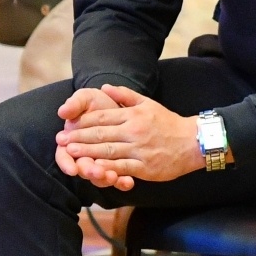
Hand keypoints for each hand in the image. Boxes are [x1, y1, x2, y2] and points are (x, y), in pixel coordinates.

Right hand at [53, 87, 121, 182]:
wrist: (123, 106)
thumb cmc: (99, 103)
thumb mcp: (87, 98)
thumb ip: (75, 104)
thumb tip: (62, 111)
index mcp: (72, 142)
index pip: (64, 157)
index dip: (67, 164)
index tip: (72, 169)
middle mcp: (85, 156)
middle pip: (83, 169)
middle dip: (89, 172)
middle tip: (95, 172)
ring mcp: (101, 163)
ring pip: (99, 177)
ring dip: (105, 179)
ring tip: (112, 177)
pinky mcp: (117, 167)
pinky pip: (118, 179)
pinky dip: (122, 182)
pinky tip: (128, 182)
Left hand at [55, 84, 205, 189]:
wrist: (194, 142)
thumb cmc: (169, 123)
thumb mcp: (148, 103)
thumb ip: (125, 95)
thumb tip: (104, 86)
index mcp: (133, 115)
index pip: (102, 117)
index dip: (83, 122)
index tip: (68, 125)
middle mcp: (134, 131)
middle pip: (101, 134)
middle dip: (78, 137)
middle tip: (61, 140)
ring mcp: (139, 150)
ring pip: (108, 151)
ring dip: (86, 152)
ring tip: (70, 153)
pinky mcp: (145, 167)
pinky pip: (122, 168)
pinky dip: (106, 169)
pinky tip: (93, 169)